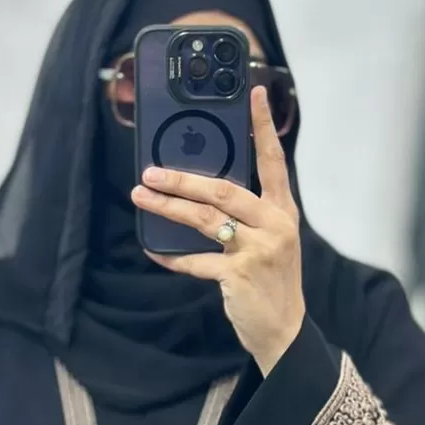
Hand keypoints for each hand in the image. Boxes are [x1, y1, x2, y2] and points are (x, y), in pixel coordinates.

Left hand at [132, 86, 305, 374]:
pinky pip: (195, 260)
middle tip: (150, 172)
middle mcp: (274, 225)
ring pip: (205, 219)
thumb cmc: (270, 284)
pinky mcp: (239, 275)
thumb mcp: (269, 243)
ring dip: (168, 207)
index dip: (263, 127)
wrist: (283, 332)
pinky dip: (171, 256)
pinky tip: (153, 250)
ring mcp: (258, 250)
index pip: (273, 161)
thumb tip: (200, 193)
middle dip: (183, 179)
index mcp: (282, 212)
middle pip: (224, 190)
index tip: (253, 93)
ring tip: (141, 197)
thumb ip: (246, 217)